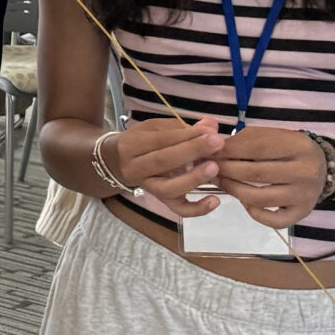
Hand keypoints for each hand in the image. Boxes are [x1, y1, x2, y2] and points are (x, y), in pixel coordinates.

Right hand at [101, 117, 223, 216]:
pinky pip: (178, 209)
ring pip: (168, 188)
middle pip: (163, 161)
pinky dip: (197, 209)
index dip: (186, 135)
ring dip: (193, 178)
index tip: (210, 131)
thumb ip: (181, 127)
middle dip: (192, 151)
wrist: (118, 163)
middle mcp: (135, 168)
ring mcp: (148, 187)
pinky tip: (215, 200)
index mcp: (131, 145)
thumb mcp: (154, 128)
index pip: (160, 140)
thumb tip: (211, 125)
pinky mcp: (161, 200)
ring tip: (214, 167)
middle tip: (217, 142)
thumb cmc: (141, 141)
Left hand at [212, 126, 327, 229]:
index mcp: (299, 147)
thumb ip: (246, 140)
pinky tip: (245, 202)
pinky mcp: (302, 213)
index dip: (228, 150)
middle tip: (208, 168)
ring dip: (233, 190)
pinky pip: (273, 220)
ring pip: (259, 198)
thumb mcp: (274, 136)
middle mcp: (306, 172)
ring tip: (221, 182)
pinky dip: (254, 213)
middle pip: (255, 174)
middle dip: (226, 170)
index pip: (256, 148)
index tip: (208, 151)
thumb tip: (214, 150)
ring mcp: (305, 195)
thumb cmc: (289, 149)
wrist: (324, 168)